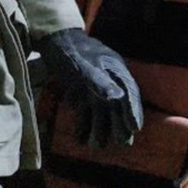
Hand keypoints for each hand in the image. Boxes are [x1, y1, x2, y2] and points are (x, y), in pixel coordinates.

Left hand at [39, 28, 143, 148]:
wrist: (52, 41)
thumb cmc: (70, 52)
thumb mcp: (84, 67)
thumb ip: (100, 82)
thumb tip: (117, 98)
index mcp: (115, 70)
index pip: (129, 92)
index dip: (133, 110)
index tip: (136, 128)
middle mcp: (109, 79)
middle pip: (118, 104)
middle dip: (120, 124)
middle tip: (123, 143)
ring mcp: (95, 86)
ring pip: (102, 110)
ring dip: (101, 128)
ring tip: (97, 146)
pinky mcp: (82, 92)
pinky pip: (87, 110)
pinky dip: (84, 124)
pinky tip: (80, 138)